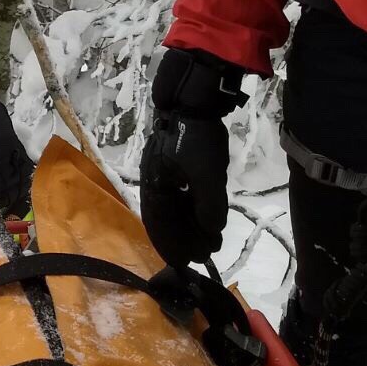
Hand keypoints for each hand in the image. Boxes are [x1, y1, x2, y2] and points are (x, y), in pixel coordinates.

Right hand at [139, 48, 246, 267]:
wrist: (194, 102)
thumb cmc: (196, 137)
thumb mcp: (207, 173)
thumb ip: (209, 205)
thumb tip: (211, 230)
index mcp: (155, 185)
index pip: (159, 224)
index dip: (171, 244)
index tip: (184, 263)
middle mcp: (155, 183)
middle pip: (166, 219)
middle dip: (183, 238)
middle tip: (203, 254)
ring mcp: (165, 174)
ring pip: (175, 209)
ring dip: (190, 226)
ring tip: (210, 240)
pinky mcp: (177, 167)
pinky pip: (181, 197)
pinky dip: (192, 211)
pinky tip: (205, 218)